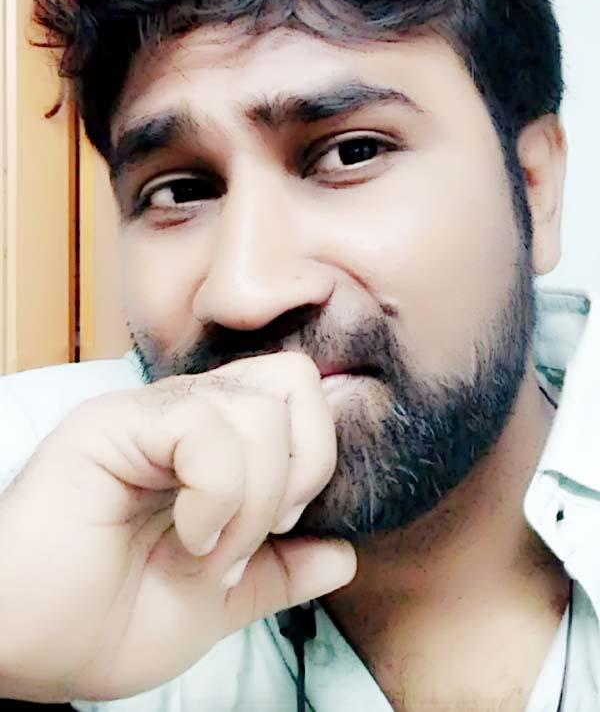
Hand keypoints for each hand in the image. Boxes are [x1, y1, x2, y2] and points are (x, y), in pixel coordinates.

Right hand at [0, 352, 355, 701]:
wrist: (24, 649)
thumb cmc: (105, 622)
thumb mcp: (217, 604)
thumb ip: (280, 574)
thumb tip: (344, 555)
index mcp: (213, 444)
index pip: (299, 399)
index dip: (314, 461)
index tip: (281, 528)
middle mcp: (186, 414)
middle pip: (295, 383)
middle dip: (302, 466)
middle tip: (257, 531)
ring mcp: (151, 413)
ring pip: (260, 409)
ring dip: (254, 498)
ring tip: (209, 548)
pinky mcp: (116, 422)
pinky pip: (207, 427)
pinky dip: (219, 493)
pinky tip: (190, 533)